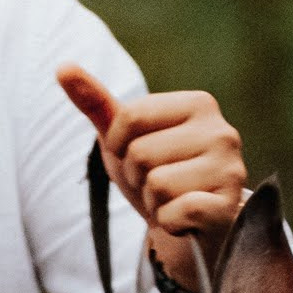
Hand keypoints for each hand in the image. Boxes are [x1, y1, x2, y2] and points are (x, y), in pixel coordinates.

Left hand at [59, 70, 247, 261]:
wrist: (193, 225)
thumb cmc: (158, 172)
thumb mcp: (123, 138)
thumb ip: (96, 103)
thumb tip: (63, 67)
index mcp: (198, 104)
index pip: (130, 117)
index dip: (118, 146)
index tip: (137, 157)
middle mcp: (221, 131)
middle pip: (140, 153)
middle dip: (137, 177)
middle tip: (159, 185)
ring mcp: (230, 169)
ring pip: (157, 185)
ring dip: (153, 202)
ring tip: (172, 200)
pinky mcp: (229, 206)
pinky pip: (178, 212)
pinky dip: (169, 222)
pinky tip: (184, 219)